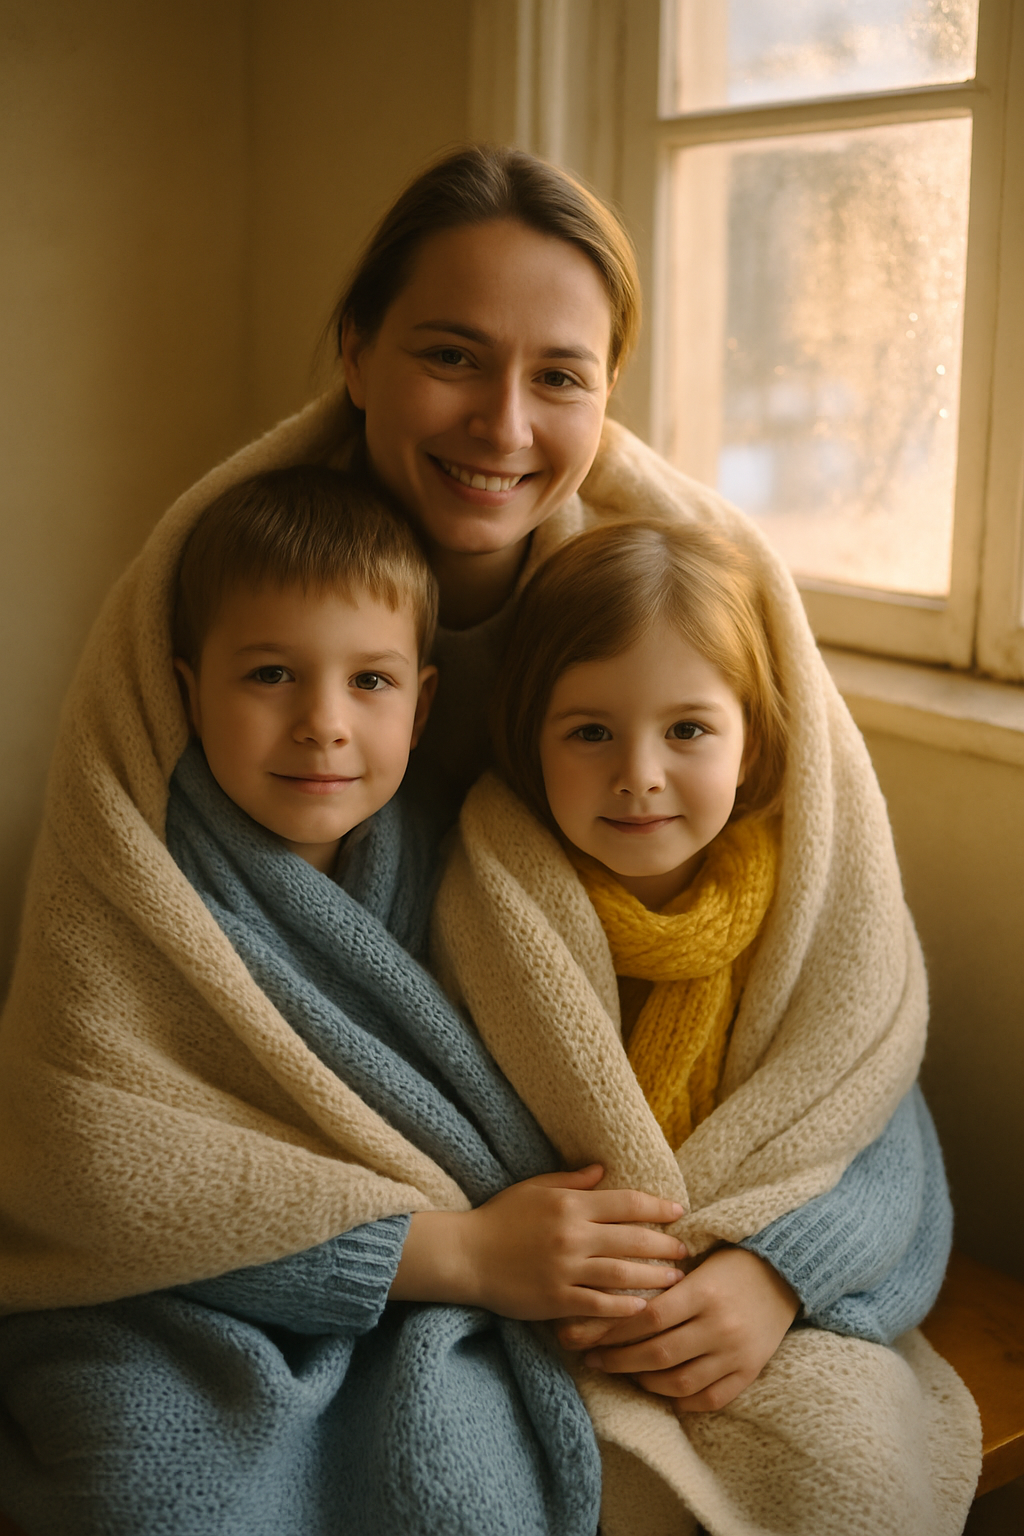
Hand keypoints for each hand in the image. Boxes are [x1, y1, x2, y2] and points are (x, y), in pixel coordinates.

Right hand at [390, 1164, 685, 1320]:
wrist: (466, 1255)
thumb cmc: (500, 1217)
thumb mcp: (534, 1188)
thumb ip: (572, 1181)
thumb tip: (603, 1169)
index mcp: (570, 1205)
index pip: (626, 1203)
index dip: (656, 1207)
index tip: (678, 1211)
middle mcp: (573, 1236)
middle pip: (632, 1239)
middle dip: (664, 1244)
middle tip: (685, 1250)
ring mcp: (566, 1270)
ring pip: (623, 1274)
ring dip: (654, 1276)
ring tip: (675, 1279)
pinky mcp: (557, 1300)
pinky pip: (600, 1304)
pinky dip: (625, 1307)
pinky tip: (643, 1308)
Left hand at [574, 1246, 799, 1411]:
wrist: (784, 1272)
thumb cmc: (728, 1261)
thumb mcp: (695, 1259)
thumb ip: (658, 1279)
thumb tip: (608, 1295)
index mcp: (703, 1291)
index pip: (647, 1317)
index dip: (611, 1330)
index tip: (585, 1335)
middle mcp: (719, 1325)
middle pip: (658, 1353)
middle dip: (618, 1360)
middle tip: (592, 1359)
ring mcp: (735, 1353)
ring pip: (679, 1381)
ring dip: (643, 1381)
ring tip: (623, 1372)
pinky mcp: (749, 1372)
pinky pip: (709, 1399)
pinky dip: (680, 1399)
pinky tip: (660, 1389)